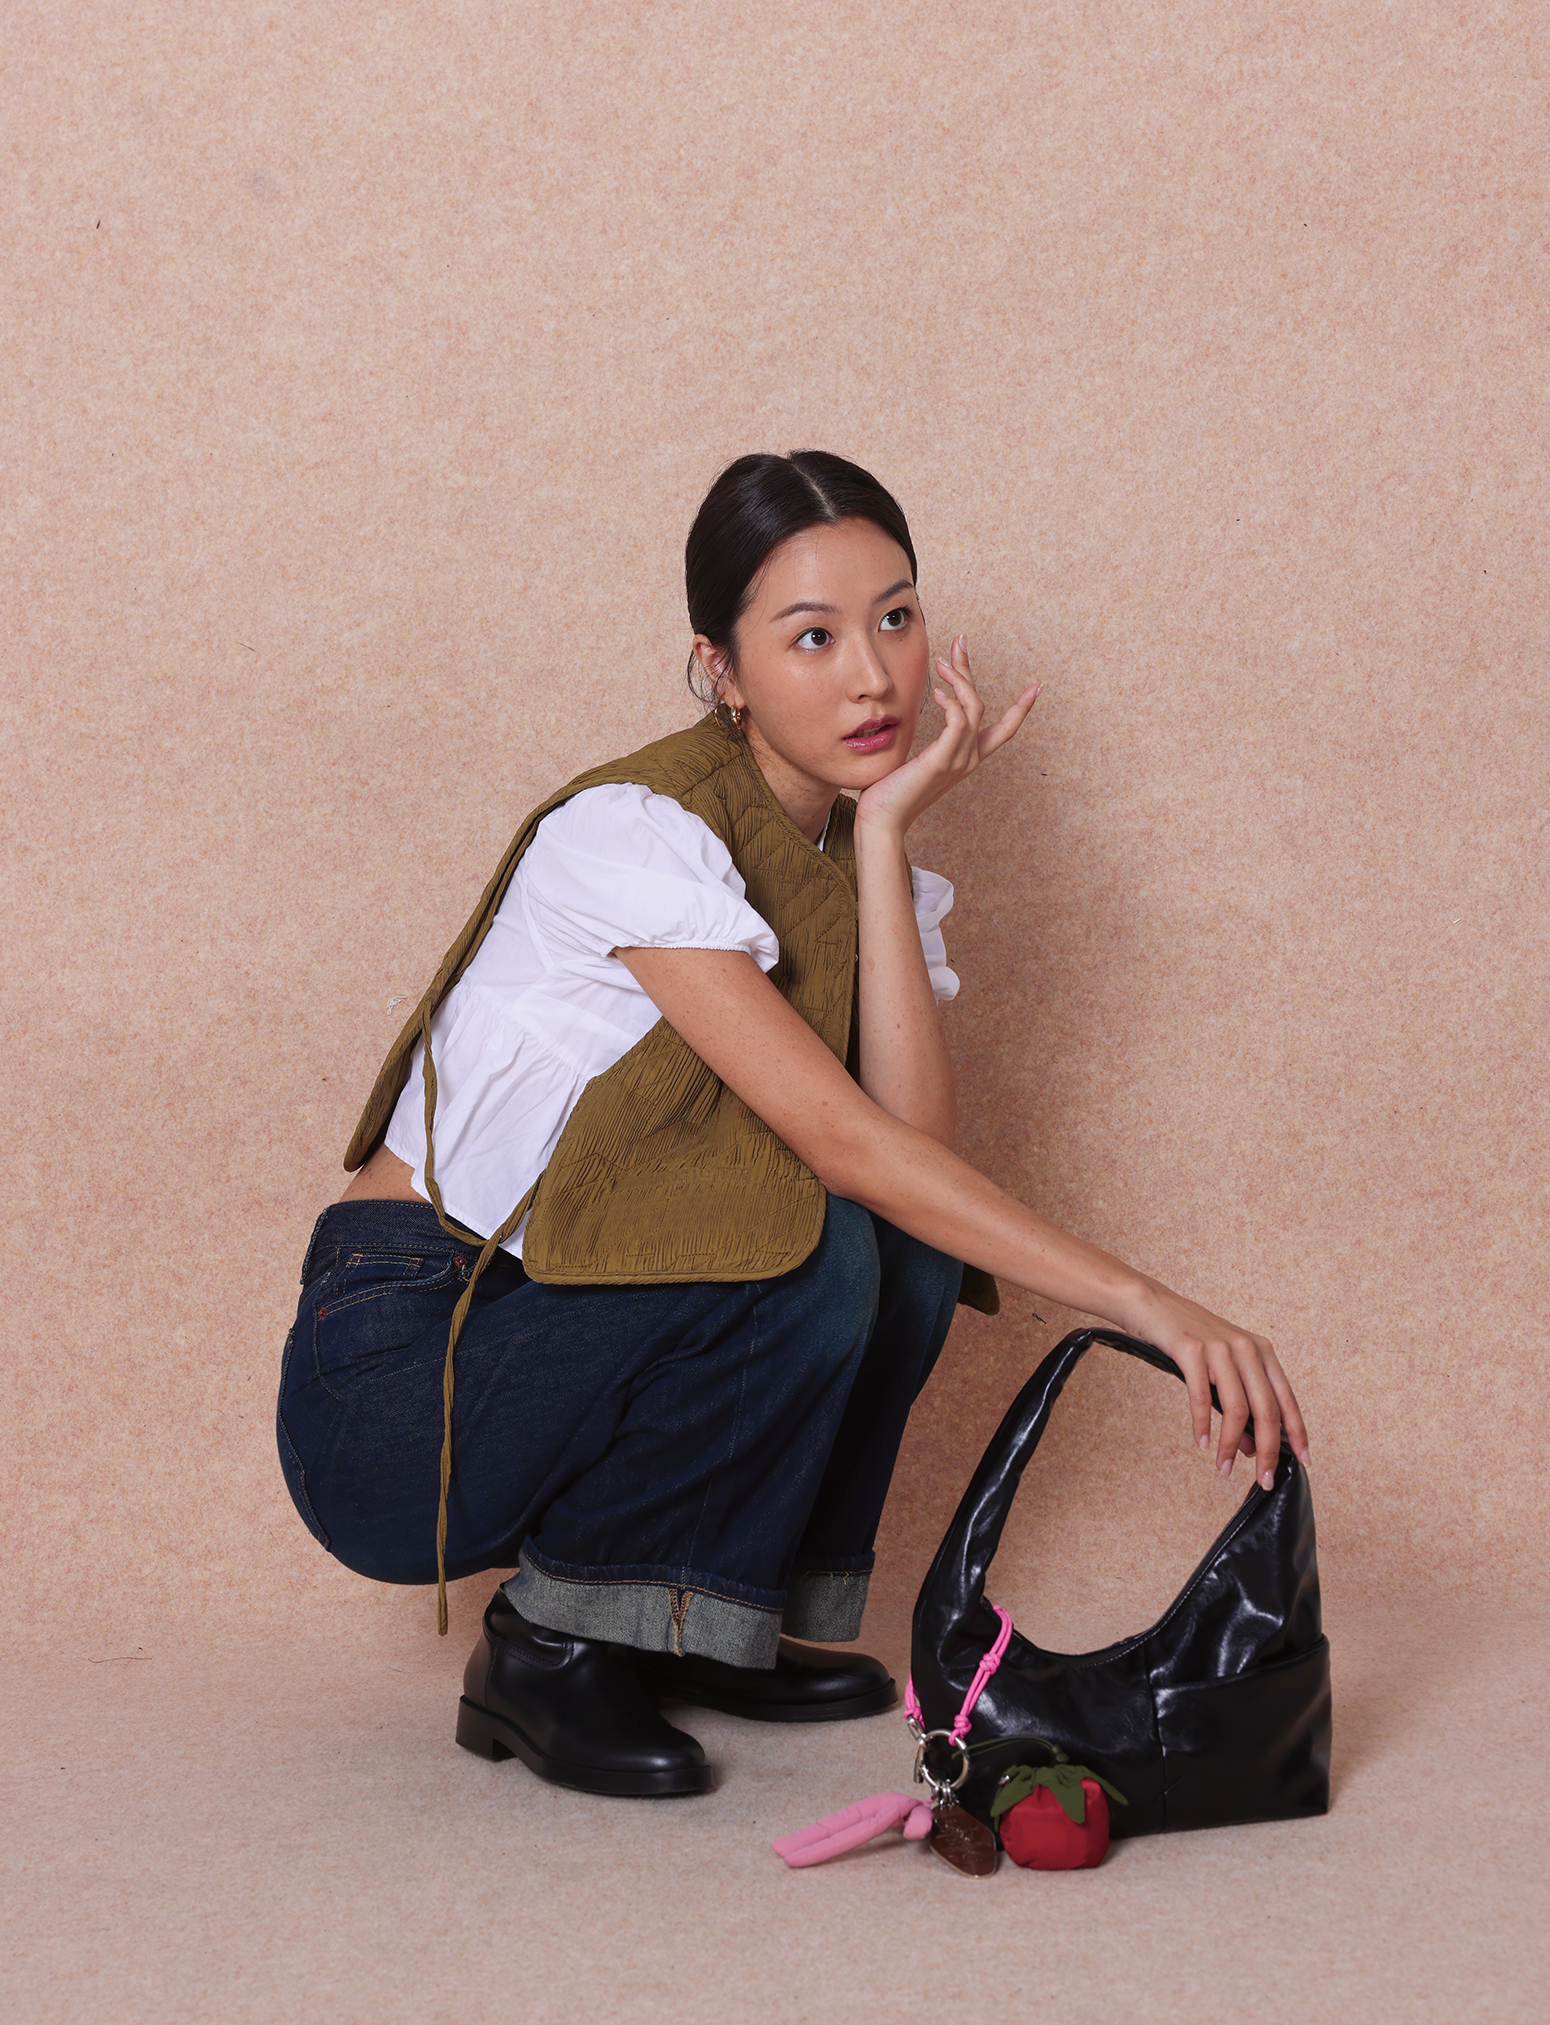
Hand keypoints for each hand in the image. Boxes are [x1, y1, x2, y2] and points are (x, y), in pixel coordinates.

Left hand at [854, 636, 1040, 838]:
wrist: (881, 821)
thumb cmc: (891, 791)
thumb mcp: (914, 760)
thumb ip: (925, 741)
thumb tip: (915, 717)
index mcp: (966, 759)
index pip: (1003, 731)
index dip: (1021, 709)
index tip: (1036, 687)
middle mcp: (968, 759)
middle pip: (982, 706)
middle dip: (972, 671)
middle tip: (960, 642)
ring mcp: (957, 761)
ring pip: (973, 709)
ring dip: (959, 680)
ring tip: (941, 662)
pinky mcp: (940, 762)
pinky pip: (958, 723)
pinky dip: (951, 703)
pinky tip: (936, 693)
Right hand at [1121, 1282, 1310, 1488]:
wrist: (1151, 1304)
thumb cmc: (1188, 1338)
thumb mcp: (1223, 1368)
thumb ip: (1242, 1402)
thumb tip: (1255, 1448)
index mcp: (1261, 1351)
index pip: (1287, 1400)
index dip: (1297, 1433)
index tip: (1302, 1461)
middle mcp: (1246, 1348)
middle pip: (1266, 1410)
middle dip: (1268, 1451)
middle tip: (1263, 1480)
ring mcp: (1220, 1348)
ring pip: (1237, 1409)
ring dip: (1231, 1445)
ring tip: (1224, 1468)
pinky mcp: (1192, 1350)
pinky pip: (1202, 1398)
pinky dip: (1203, 1426)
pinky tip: (1201, 1443)